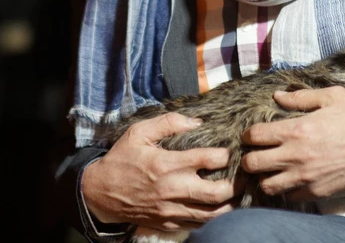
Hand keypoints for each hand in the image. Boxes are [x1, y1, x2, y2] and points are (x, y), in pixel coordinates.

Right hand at [82, 112, 238, 231]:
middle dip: (236, 184)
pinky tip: (219, 208)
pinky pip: (198, 224)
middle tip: (244, 175)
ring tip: (238, 194)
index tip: (230, 150)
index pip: (208, 160)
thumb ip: (168, 122)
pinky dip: (213, 218)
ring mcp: (171, 209)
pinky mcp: (168, 223)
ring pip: (212, 214)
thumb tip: (196, 121)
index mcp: (166, 164)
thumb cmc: (121, 159)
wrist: (100, 193)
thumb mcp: (138, 132)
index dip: (225, 155)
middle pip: (216, 193)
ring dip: (229, 205)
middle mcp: (172, 189)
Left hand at [241, 86, 344, 201]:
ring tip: (270, 171)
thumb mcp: (332, 97)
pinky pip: (289, 197)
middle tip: (257, 154)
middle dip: (249, 159)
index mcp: (295, 129)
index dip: (248, 136)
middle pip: (252, 164)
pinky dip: (285, 190)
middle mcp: (295, 156)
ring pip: (266, 186)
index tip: (252, 136)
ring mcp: (305, 177)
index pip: (253, 136)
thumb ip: (301, 97)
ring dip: (264, 178)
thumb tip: (278, 96)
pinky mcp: (317, 193)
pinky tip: (290, 181)